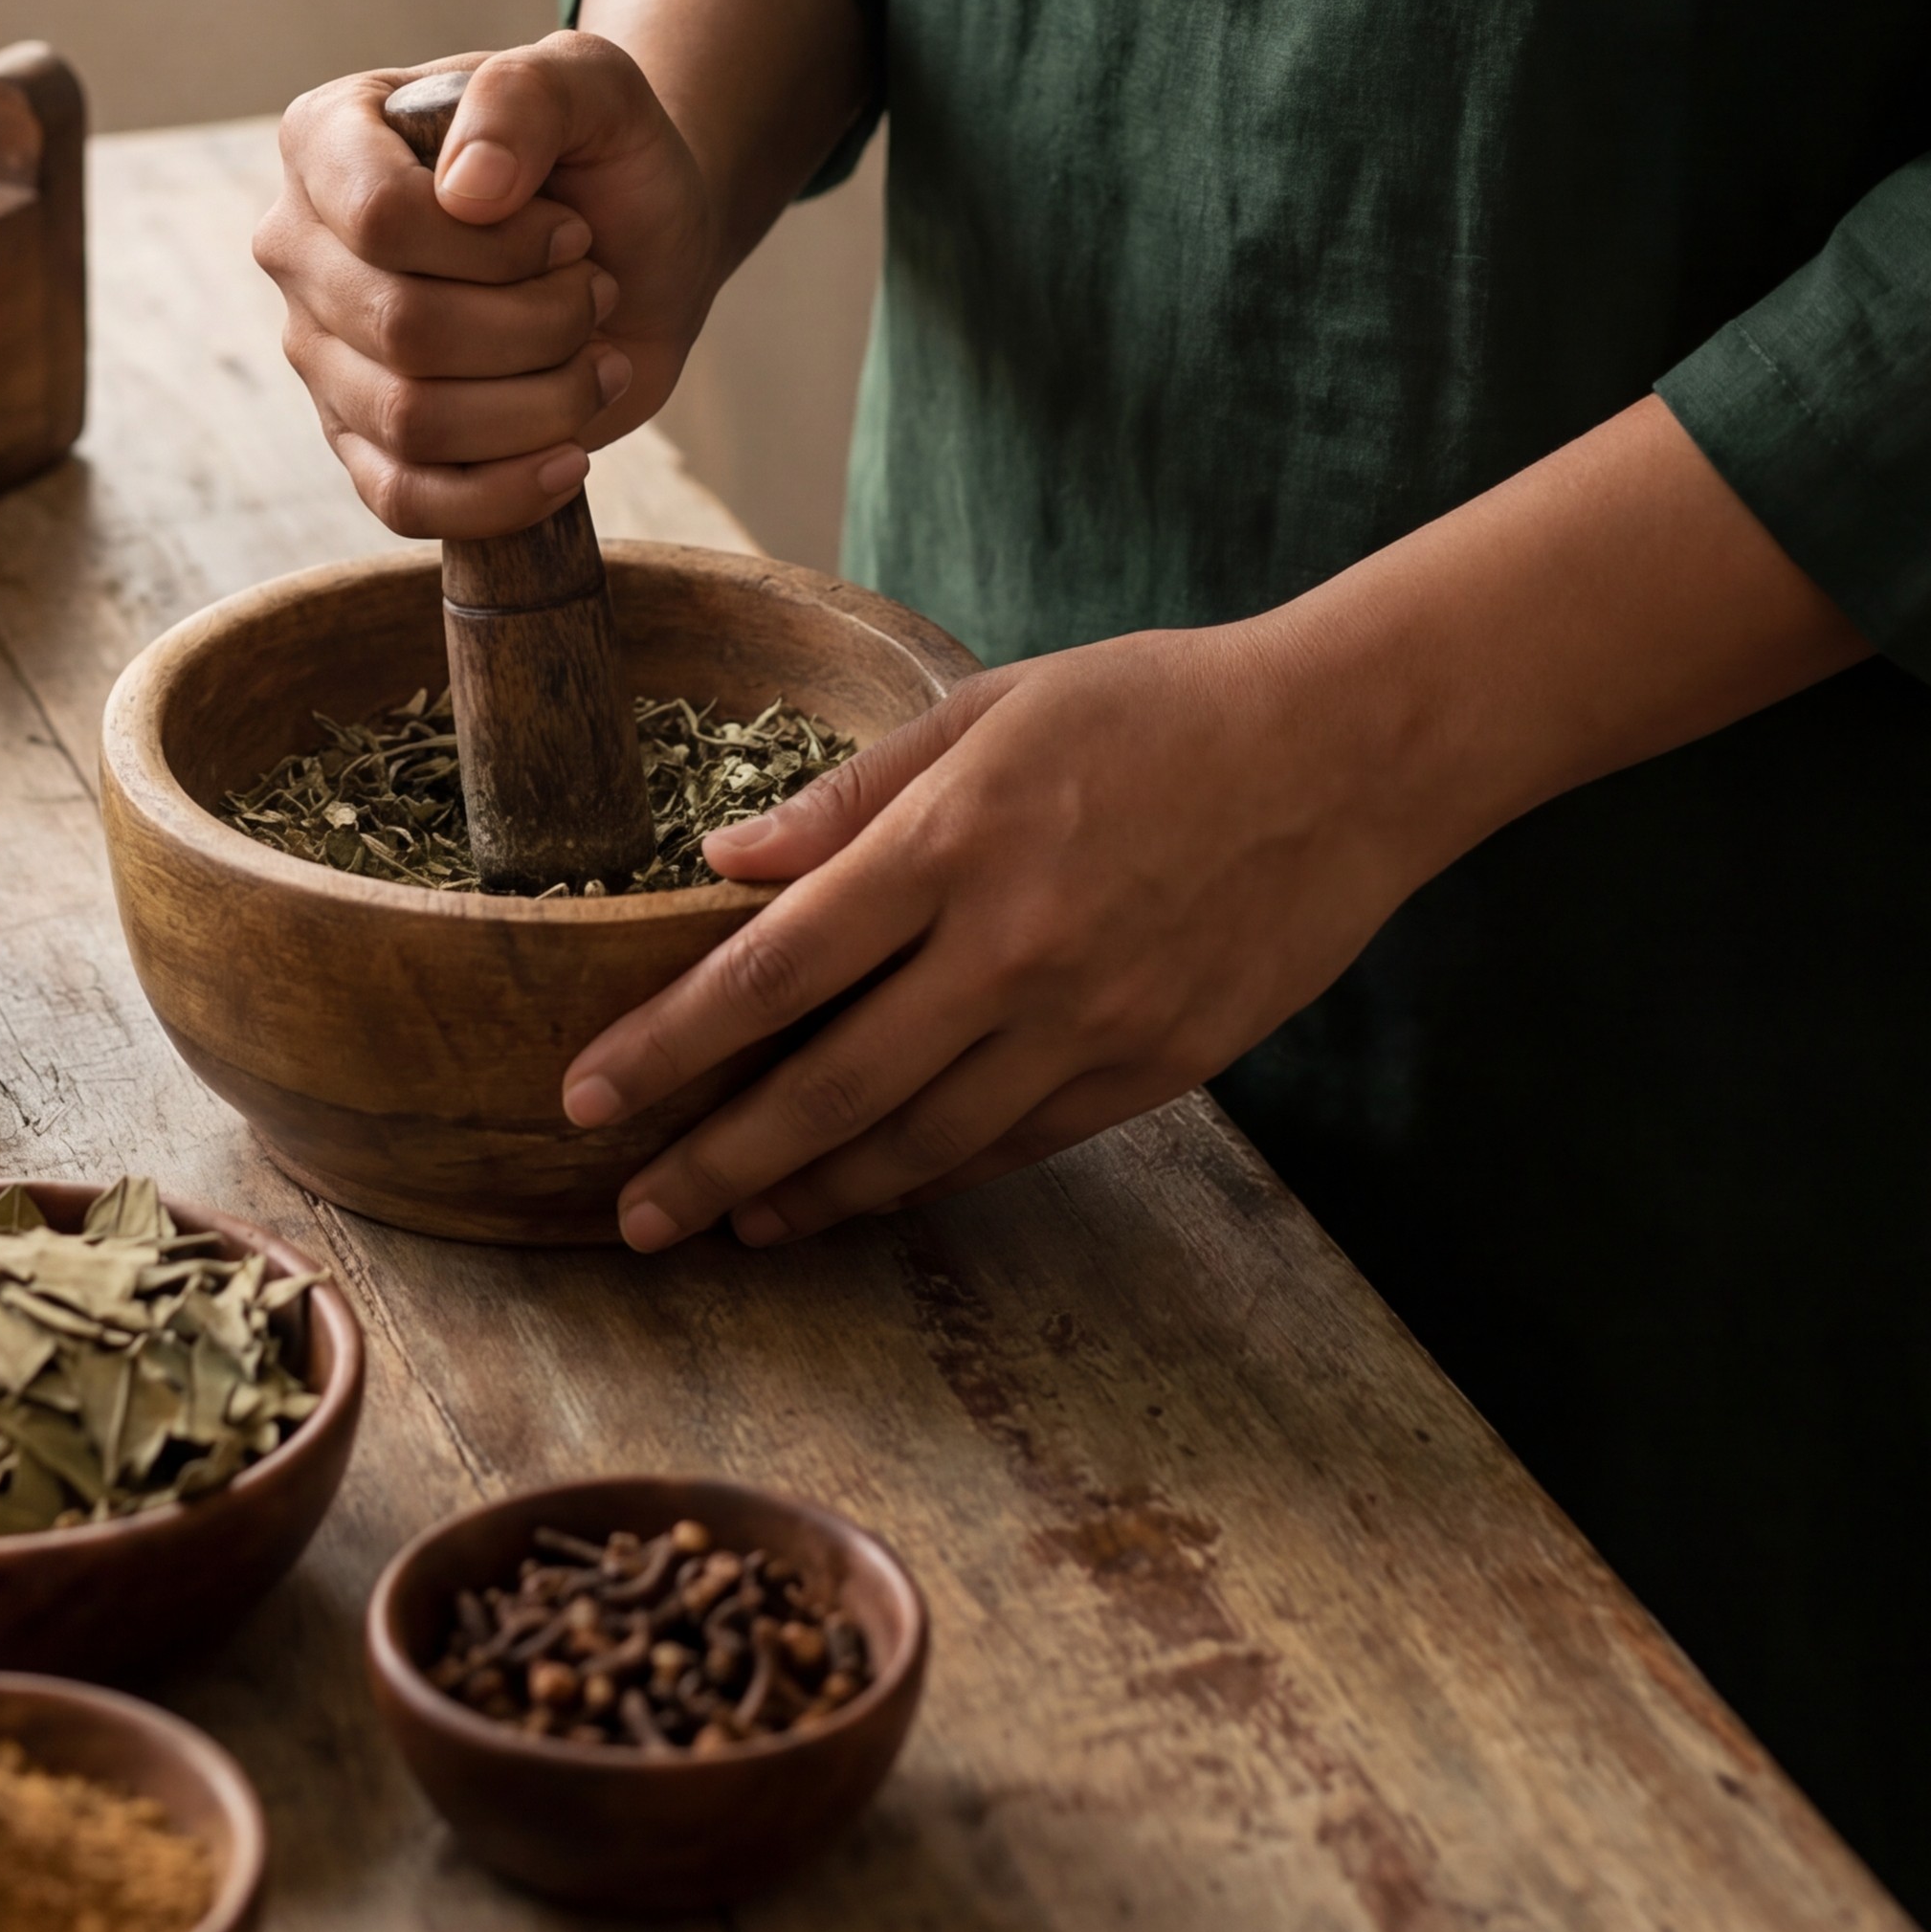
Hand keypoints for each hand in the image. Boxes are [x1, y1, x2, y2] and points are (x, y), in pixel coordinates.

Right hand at [253, 34, 721, 541]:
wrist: (637, 240)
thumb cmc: (601, 152)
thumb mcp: (592, 85)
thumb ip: (527, 96)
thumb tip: (466, 190)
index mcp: (328, 139)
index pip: (380, 218)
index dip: (499, 244)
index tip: (572, 230)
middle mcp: (299, 246)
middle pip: (403, 329)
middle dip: (538, 323)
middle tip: (596, 289)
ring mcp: (320, 351)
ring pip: (412, 420)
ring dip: (542, 399)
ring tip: (594, 355)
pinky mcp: (361, 440)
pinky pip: (402, 501)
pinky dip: (502, 493)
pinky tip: (572, 454)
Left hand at [561, 619, 1432, 1249]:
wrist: (1343, 755)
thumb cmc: (1155, 707)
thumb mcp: (992, 707)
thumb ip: (854, 795)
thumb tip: (724, 861)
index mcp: (957, 839)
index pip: (776, 966)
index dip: (671, 1041)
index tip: (587, 1095)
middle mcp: (1012, 947)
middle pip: (831, 1085)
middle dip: (716, 1160)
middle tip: (633, 1214)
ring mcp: (1087, 1022)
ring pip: (919, 1143)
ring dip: (813, 1196)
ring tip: (733, 1224)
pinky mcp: (1153, 1070)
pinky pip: (1013, 1145)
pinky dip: (927, 1179)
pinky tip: (866, 1195)